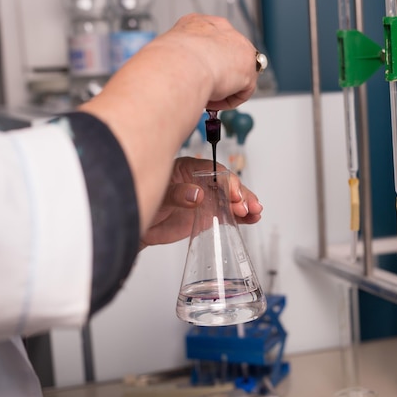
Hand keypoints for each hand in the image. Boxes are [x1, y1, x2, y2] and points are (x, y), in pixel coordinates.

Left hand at [140, 157, 262, 248]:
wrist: (141, 226)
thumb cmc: (145, 203)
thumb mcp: (159, 196)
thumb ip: (177, 194)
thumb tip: (196, 194)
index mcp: (189, 169)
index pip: (215, 171)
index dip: (228, 181)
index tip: (234, 194)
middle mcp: (202, 182)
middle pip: (228, 184)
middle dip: (240, 195)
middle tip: (246, 207)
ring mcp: (208, 199)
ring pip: (232, 199)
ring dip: (245, 205)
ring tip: (254, 213)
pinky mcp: (210, 215)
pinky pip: (229, 213)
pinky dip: (242, 217)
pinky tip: (252, 219)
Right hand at [151, 13, 258, 110]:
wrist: (179, 65)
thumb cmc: (168, 61)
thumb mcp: (168, 54)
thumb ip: (180, 61)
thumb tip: (175, 73)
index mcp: (199, 24)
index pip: (210, 43)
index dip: (204, 65)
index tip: (196, 78)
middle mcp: (222, 31)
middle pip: (227, 59)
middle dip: (218, 77)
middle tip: (203, 90)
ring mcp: (239, 47)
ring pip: (235, 76)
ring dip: (222, 89)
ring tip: (204, 95)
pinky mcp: (249, 67)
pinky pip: (242, 92)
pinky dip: (227, 101)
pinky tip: (213, 98)